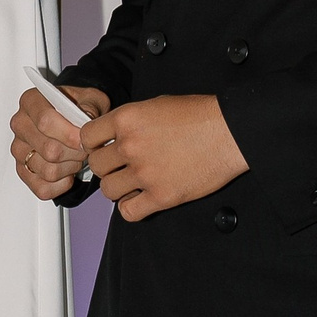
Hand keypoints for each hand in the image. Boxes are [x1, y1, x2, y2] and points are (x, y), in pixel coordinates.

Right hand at [11, 84, 108, 200]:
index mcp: (31, 101)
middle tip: (86, 149)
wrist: (74, 120)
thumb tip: (86, 120)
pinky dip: (62, 185)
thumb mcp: (91, 98)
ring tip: (76, 157)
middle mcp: (20, 125)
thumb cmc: (79, 109)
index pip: (46, 121)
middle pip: (49, 150)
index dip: (69, 134)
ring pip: (49, 171)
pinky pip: (44, 188)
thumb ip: (90, 107)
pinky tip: (68, 170)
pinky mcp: (22, 171)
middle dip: (75, 153)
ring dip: (70, 168)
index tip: (84, 139)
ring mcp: (19, 150)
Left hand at [81, 94, 248, 221]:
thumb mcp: (157, 105)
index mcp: (127, 120)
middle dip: (107, 166)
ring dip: (118, 188)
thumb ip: (132, 121)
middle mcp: (131, 146)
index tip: (103, 148)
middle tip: (121, 166)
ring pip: (109, 190)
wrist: (229, 132)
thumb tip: (115, 133)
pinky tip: (141, 199)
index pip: (87, 137)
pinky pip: (128, 212)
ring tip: (133, 183)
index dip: (94, 144)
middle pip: (97, 165)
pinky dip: (131, 208)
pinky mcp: (162, 196)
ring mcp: (145, 173)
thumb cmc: (201, 116)